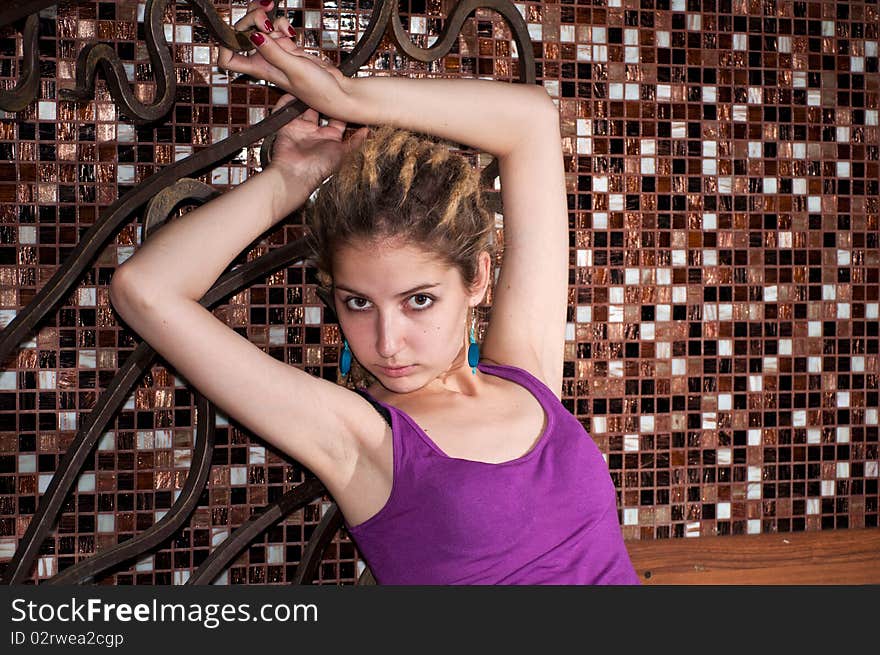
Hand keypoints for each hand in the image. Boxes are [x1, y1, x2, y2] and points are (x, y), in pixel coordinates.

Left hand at [217, 0, 354, 119]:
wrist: (338, 92)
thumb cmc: (318, 90)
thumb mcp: (295, 70)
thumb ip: (274, 53)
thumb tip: (253, 36)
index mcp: (260, 70)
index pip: (228, 59)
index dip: (226, 43)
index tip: (238, 31)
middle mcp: (263, 61)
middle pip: (242, 35)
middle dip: (249, 20)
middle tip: (263, 14)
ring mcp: (275, 53)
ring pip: (259, 28)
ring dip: (266, 18)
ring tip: (279, 23)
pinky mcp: (288, 48)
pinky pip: (276, 29)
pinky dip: (281, 24)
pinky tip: (290, 32)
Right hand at [266, 93, 369, 189]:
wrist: (296, 175)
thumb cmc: (320, 168)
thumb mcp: (344, 153)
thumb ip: (355, 142)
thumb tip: (368, 131)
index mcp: (330, 138)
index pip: (337, 117)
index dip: (340, 106)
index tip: (345, 92)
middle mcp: (316, 132)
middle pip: (320, 109)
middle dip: (322, 98)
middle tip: (327, 83)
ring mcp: (301, 129)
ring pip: (304, 107)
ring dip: (307, 96)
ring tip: (311, 82)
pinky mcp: (287, 127)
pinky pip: (285, 110)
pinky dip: (287, 99)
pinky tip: (293, 89)